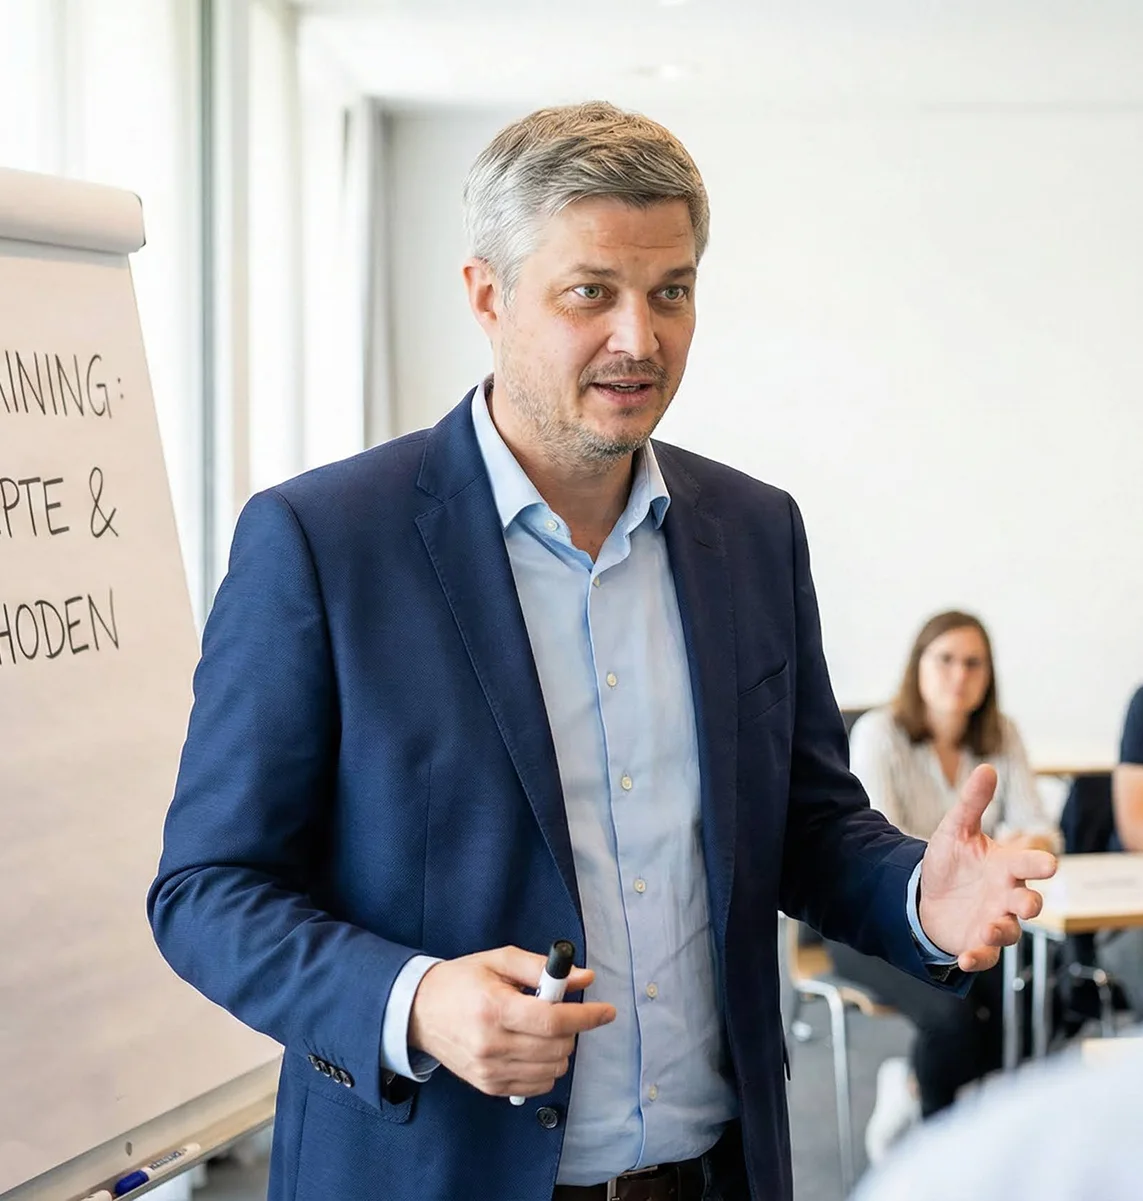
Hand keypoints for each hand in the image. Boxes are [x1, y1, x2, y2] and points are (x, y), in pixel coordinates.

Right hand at [408, 945, 615, 1097]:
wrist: (419, 1012)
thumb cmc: (461, 981)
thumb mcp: (499, 961)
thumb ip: (541, 968)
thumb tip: (584, 978)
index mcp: (494, 1008)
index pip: (552, 1020)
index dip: (586, 1016)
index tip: (606, 1011)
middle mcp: (491, 1044)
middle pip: (556, 1048)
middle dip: (572, 1029)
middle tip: (561, 1011)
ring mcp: (489, 1070)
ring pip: (551, 1070)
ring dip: (561, 1050)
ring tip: (544, 1030)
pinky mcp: (488, 1086)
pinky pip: (536, 1086)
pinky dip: (546, 1069)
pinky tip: (534, 1049)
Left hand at [918, 765, 1056, 971]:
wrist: (926, 893)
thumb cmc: (951, 862)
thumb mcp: (956, 830)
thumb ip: (972, 803)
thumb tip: (986, 767)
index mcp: (1005, 866)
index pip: (1029, 863)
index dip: (1039, 863)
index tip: (1048, 864)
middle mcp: (1006, 895)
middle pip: (1030, 901)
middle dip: (1031, 902)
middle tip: (1028, 902)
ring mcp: (995, 920)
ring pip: (1011, 930)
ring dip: (1003, 930)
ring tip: (988, 928)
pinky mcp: (978, 942)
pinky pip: (985, 954)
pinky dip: (978, 957)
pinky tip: (965, 958)